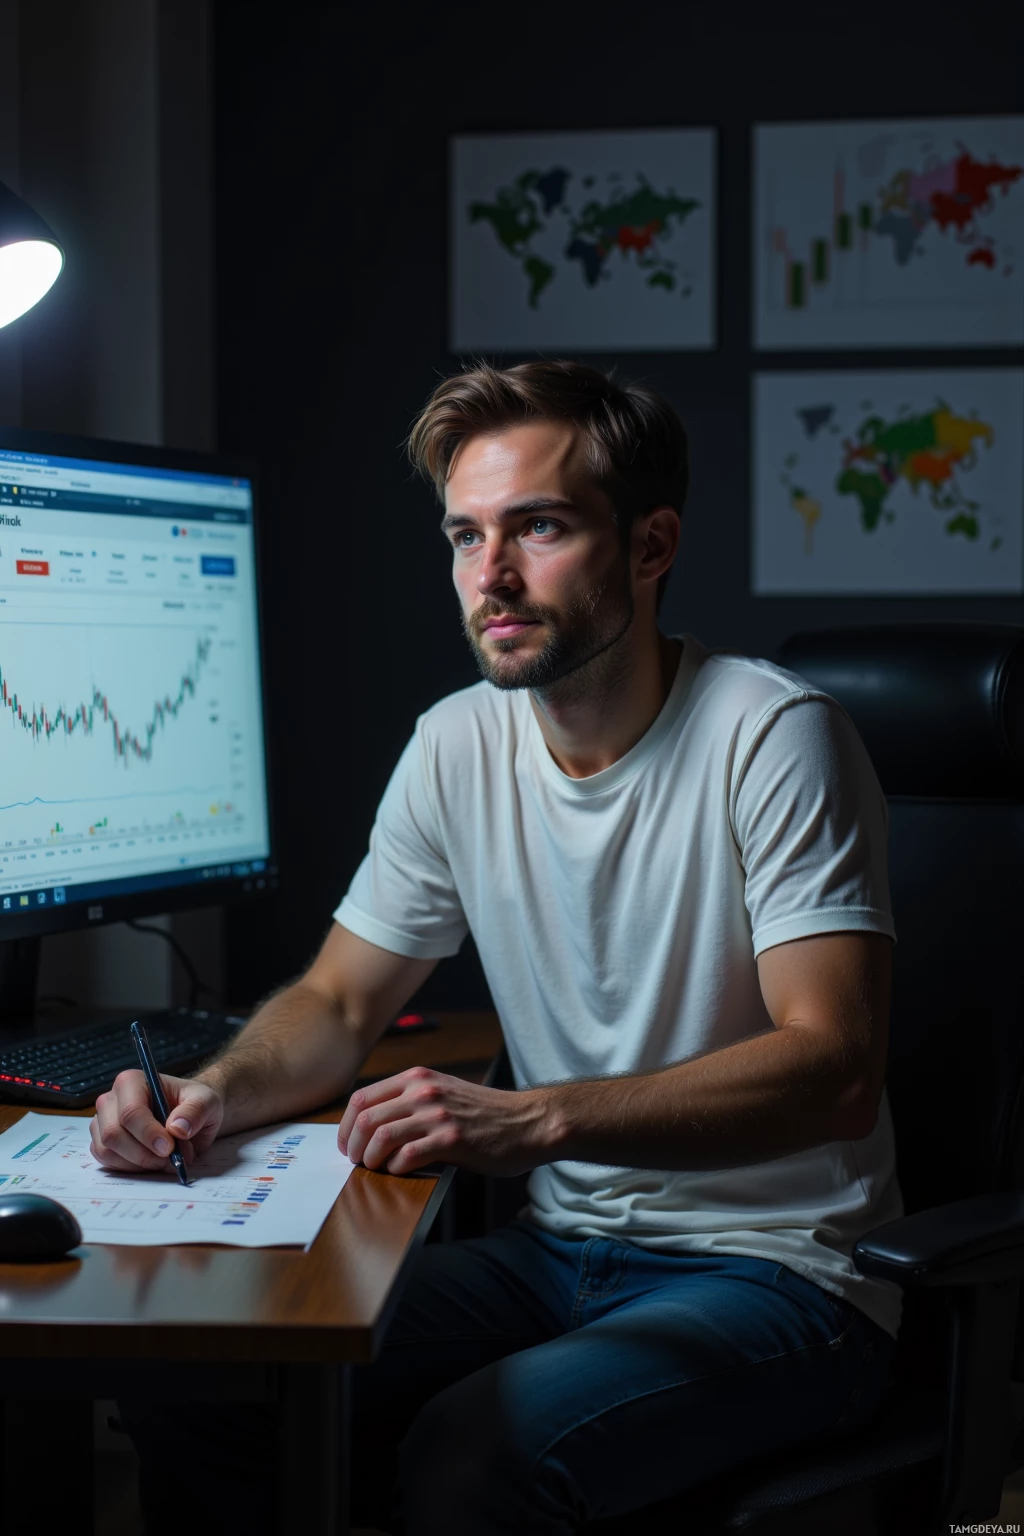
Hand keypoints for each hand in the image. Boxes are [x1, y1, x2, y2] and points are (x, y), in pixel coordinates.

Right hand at [91, 1069, 224, 1172]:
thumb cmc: (195, 1103)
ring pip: (108, 1151)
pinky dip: (131, 1169)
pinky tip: (152, 1161)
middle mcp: (111, 1100)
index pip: (130, 1112)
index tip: (169, 1148)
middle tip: (170, 1158)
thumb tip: (177, 1128)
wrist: (189, 1116)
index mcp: (132, 1082)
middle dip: (144, 1153)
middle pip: (114, 1134)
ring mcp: (103, 1123)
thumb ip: (195, 1111)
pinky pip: (108, 1162)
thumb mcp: (207, 1101)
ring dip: (140, 1163)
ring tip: (166, 1159)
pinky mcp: (101, 1143)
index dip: (148, 1134)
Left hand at [338, 1066, 551, 1176]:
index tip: (347, 1144)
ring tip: (374, 1168)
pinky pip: (406, 1155)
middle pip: (365, 1117)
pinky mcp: (451, 1139)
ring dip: (370, 1158)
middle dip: (353, 1145)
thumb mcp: (444, 1092)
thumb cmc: (486, 1113)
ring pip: (380, 1136)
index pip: (362, 1097)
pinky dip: (395, 1167)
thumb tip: (373, 1125)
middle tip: (356, 1161)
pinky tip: (401, 1171)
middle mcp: (423, 1091)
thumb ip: (412, 1101)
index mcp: (418, 1078)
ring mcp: (437, 1114)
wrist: (528, 1122)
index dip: (346, 1125)